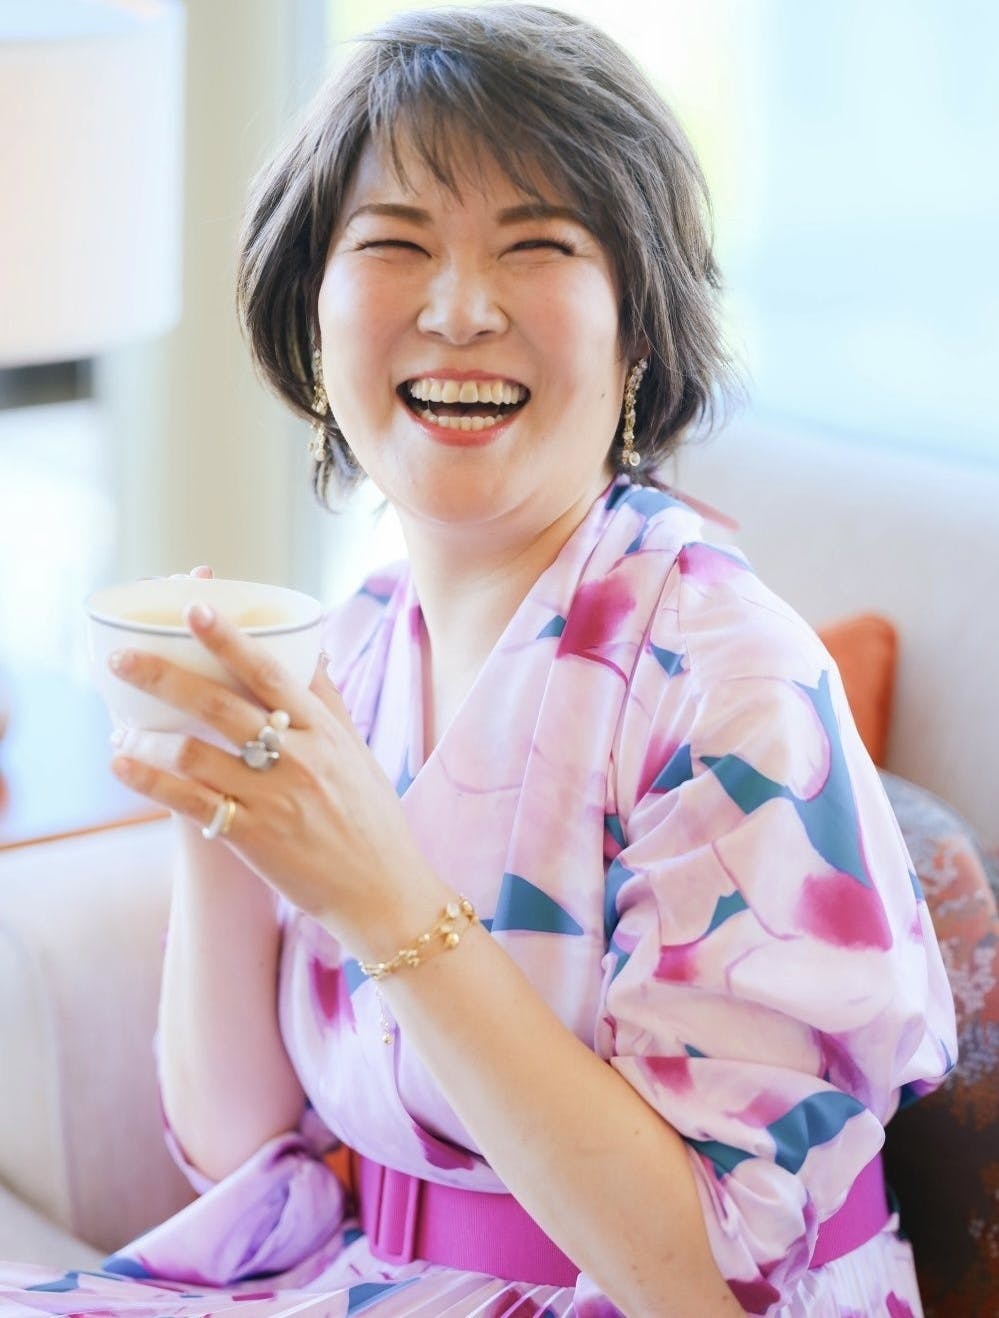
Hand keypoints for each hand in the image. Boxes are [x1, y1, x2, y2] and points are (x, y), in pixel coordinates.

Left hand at [107, 602, 429, 944]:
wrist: (383, 890)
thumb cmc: (372, 817)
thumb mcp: (358, 750)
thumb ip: (329, 701)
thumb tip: (315, 650)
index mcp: (322, 730)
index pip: (269, 671)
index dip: (228, 638)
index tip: (193, 607)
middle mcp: (296, 757)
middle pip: (219, 705)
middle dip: (163, 676)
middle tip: (120, 659)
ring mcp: (272, 798)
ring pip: (195, 754)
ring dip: (148, 735)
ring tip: (119, 725)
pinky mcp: (252, 837)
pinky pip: (190, 804)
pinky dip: (150, 782)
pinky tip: (122, 764)